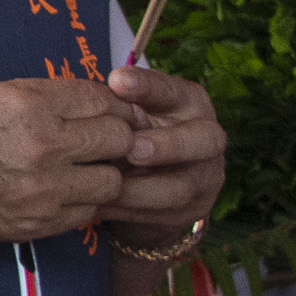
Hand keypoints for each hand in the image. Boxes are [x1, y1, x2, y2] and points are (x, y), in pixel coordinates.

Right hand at [0, 74, 133, 244]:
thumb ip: (37, 99)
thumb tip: (85, 103)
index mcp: (26, 103)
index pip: (101, 99)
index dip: (112, 104)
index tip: (109, 110)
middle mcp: (42, 144)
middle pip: (119, 138)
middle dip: (116, 136)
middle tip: (103, 140)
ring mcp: (44, 188)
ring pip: (112, 180)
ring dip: (104, 173)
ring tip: (84, 169)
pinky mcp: (39, 222)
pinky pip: (88, 211)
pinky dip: (83, 201)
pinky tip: (64, 191)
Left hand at [105, 61, 226, 240]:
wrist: (152, 180)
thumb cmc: (133, 129)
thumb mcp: (128, 110)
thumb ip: (117, 104)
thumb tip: (89, 93)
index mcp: (189, 103)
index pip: (174, 91)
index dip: (148, 85)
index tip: (117, 80)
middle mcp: (206, 139)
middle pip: (203, 141)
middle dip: (167, 146)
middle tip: (132, 148)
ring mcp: (203, 179)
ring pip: (179, 188)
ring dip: (136, 187)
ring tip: (102, 182)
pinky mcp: (189, 212)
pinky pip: (159, 215)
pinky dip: (125, 209)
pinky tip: (95, 203)